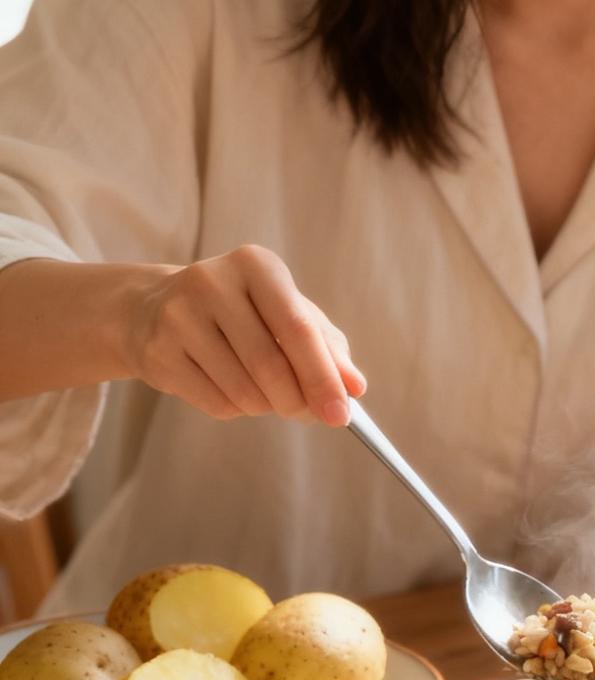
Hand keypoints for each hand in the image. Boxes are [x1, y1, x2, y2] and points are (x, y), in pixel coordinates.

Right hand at [119, 244, 365, 425]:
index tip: (342, 414)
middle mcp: (212, 282)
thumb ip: (326, 346)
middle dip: (296, 401)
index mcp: (255, 264)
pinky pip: (215, 402)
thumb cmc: (241, 312)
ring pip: (243, 390)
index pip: (298, 327)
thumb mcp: (287, 313)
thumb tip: (355, 387)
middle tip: (308, 414)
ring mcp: (178, 316)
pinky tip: (231, 388)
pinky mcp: (158, 352)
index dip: (323, 376)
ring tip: (266, 394)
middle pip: (269, 364)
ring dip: (266, 407)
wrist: (153, 308)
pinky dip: (237, 409)